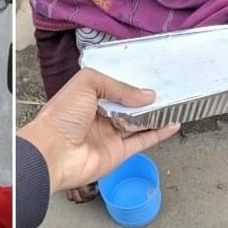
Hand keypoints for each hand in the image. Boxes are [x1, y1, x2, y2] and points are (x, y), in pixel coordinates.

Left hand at [20, 67, 179, 193]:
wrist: (54, 153)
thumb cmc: (61, 116)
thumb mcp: (85, 85)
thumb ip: (116, 86)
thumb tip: (146, 95)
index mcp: (85, 97)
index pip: (111, 86)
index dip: (129, 82)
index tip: (149, 75)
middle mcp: (97, 115)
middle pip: (127, 105)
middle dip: (144, 98)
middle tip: (166, 89)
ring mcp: (108, 134)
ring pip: (138, 122)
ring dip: (154, 114)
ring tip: (173, 103)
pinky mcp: (119, 152)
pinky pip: (143, 141)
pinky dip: (159, 133)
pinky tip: (172, 124)